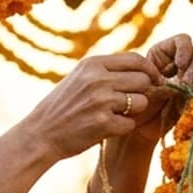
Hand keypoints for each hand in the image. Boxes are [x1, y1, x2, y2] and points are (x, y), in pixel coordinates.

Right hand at [20, 51, 159, 161]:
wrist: (40, 133)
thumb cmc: (62, 106)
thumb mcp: (80, 78)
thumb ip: (107, 71)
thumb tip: (143, 69)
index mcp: (92, 63)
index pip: (136, 59)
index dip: (149, 70)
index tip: (152, 80)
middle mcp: (97, 79)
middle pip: (143, 80)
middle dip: (142, 92)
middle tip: (130, 102)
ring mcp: (101, 101)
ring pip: (141, 102)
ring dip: (133, 112)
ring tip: (114, 115)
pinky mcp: (103, 123)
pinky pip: (131, 124)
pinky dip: (122, 128)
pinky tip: (106, 128)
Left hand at [127, 34, 192, 139]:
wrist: (138, 127)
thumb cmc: (134, 104)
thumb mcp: (145, 88)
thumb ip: (164, 82)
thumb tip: (185, 83)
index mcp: (164, 53)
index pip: (183, 40)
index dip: (185, 49)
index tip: (180, 64)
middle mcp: (181, 62)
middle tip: (187, 81)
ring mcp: (192, 78)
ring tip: (189, 91)